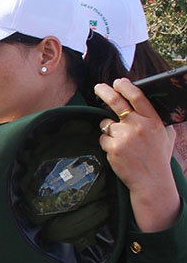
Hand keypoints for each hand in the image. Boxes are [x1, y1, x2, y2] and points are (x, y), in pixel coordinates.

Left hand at [95, 78, 178, 230]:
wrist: (151, 181)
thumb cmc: (157, 157)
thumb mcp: (165, 135)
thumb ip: (157, 120)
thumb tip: (146, 104)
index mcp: (153, 120)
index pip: (137, 96)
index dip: (126, 86)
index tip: (118, 81)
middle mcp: (139, 125)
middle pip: (116, 102)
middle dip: (104, 91)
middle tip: (98, 87)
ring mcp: (125, 136)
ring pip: (106, 123)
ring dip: (109, 129)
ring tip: (122, 142)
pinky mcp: (113, 147)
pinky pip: (103, 138)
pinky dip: (107, 143)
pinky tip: (118, 152)